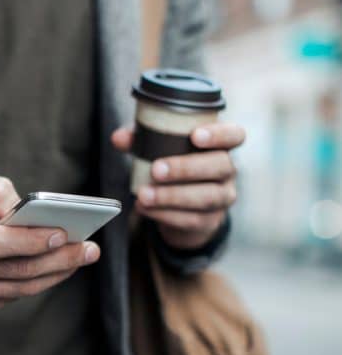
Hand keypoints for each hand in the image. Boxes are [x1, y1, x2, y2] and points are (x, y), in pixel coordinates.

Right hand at [0, 174, 100, 315]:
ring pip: (20, 287)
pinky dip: (42, 281)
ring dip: (57, 272)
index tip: (62, 233)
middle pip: (14, 268)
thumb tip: (28, 211)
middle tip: (89, 247)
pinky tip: (61, 267)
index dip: (29, 241)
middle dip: (57, 258)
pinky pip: (15, 295)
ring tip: (84, 256)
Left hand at [112, 123, 244, 248]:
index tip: (195, 136)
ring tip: (144, 194)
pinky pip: (192, 219)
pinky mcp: (210, 220)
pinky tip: (145, 208)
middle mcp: (228, 170)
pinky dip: (166, 214)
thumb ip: (140, 139)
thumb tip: (119, 138)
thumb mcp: (157, 148)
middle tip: (156, 170)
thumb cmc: (172, 165)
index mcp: (221, 145)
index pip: (234, 135)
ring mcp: (223, 196)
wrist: (181, 206)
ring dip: (172, 196)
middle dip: (186, 168)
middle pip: (220, 166)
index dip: (219, 134)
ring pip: (207, 196)